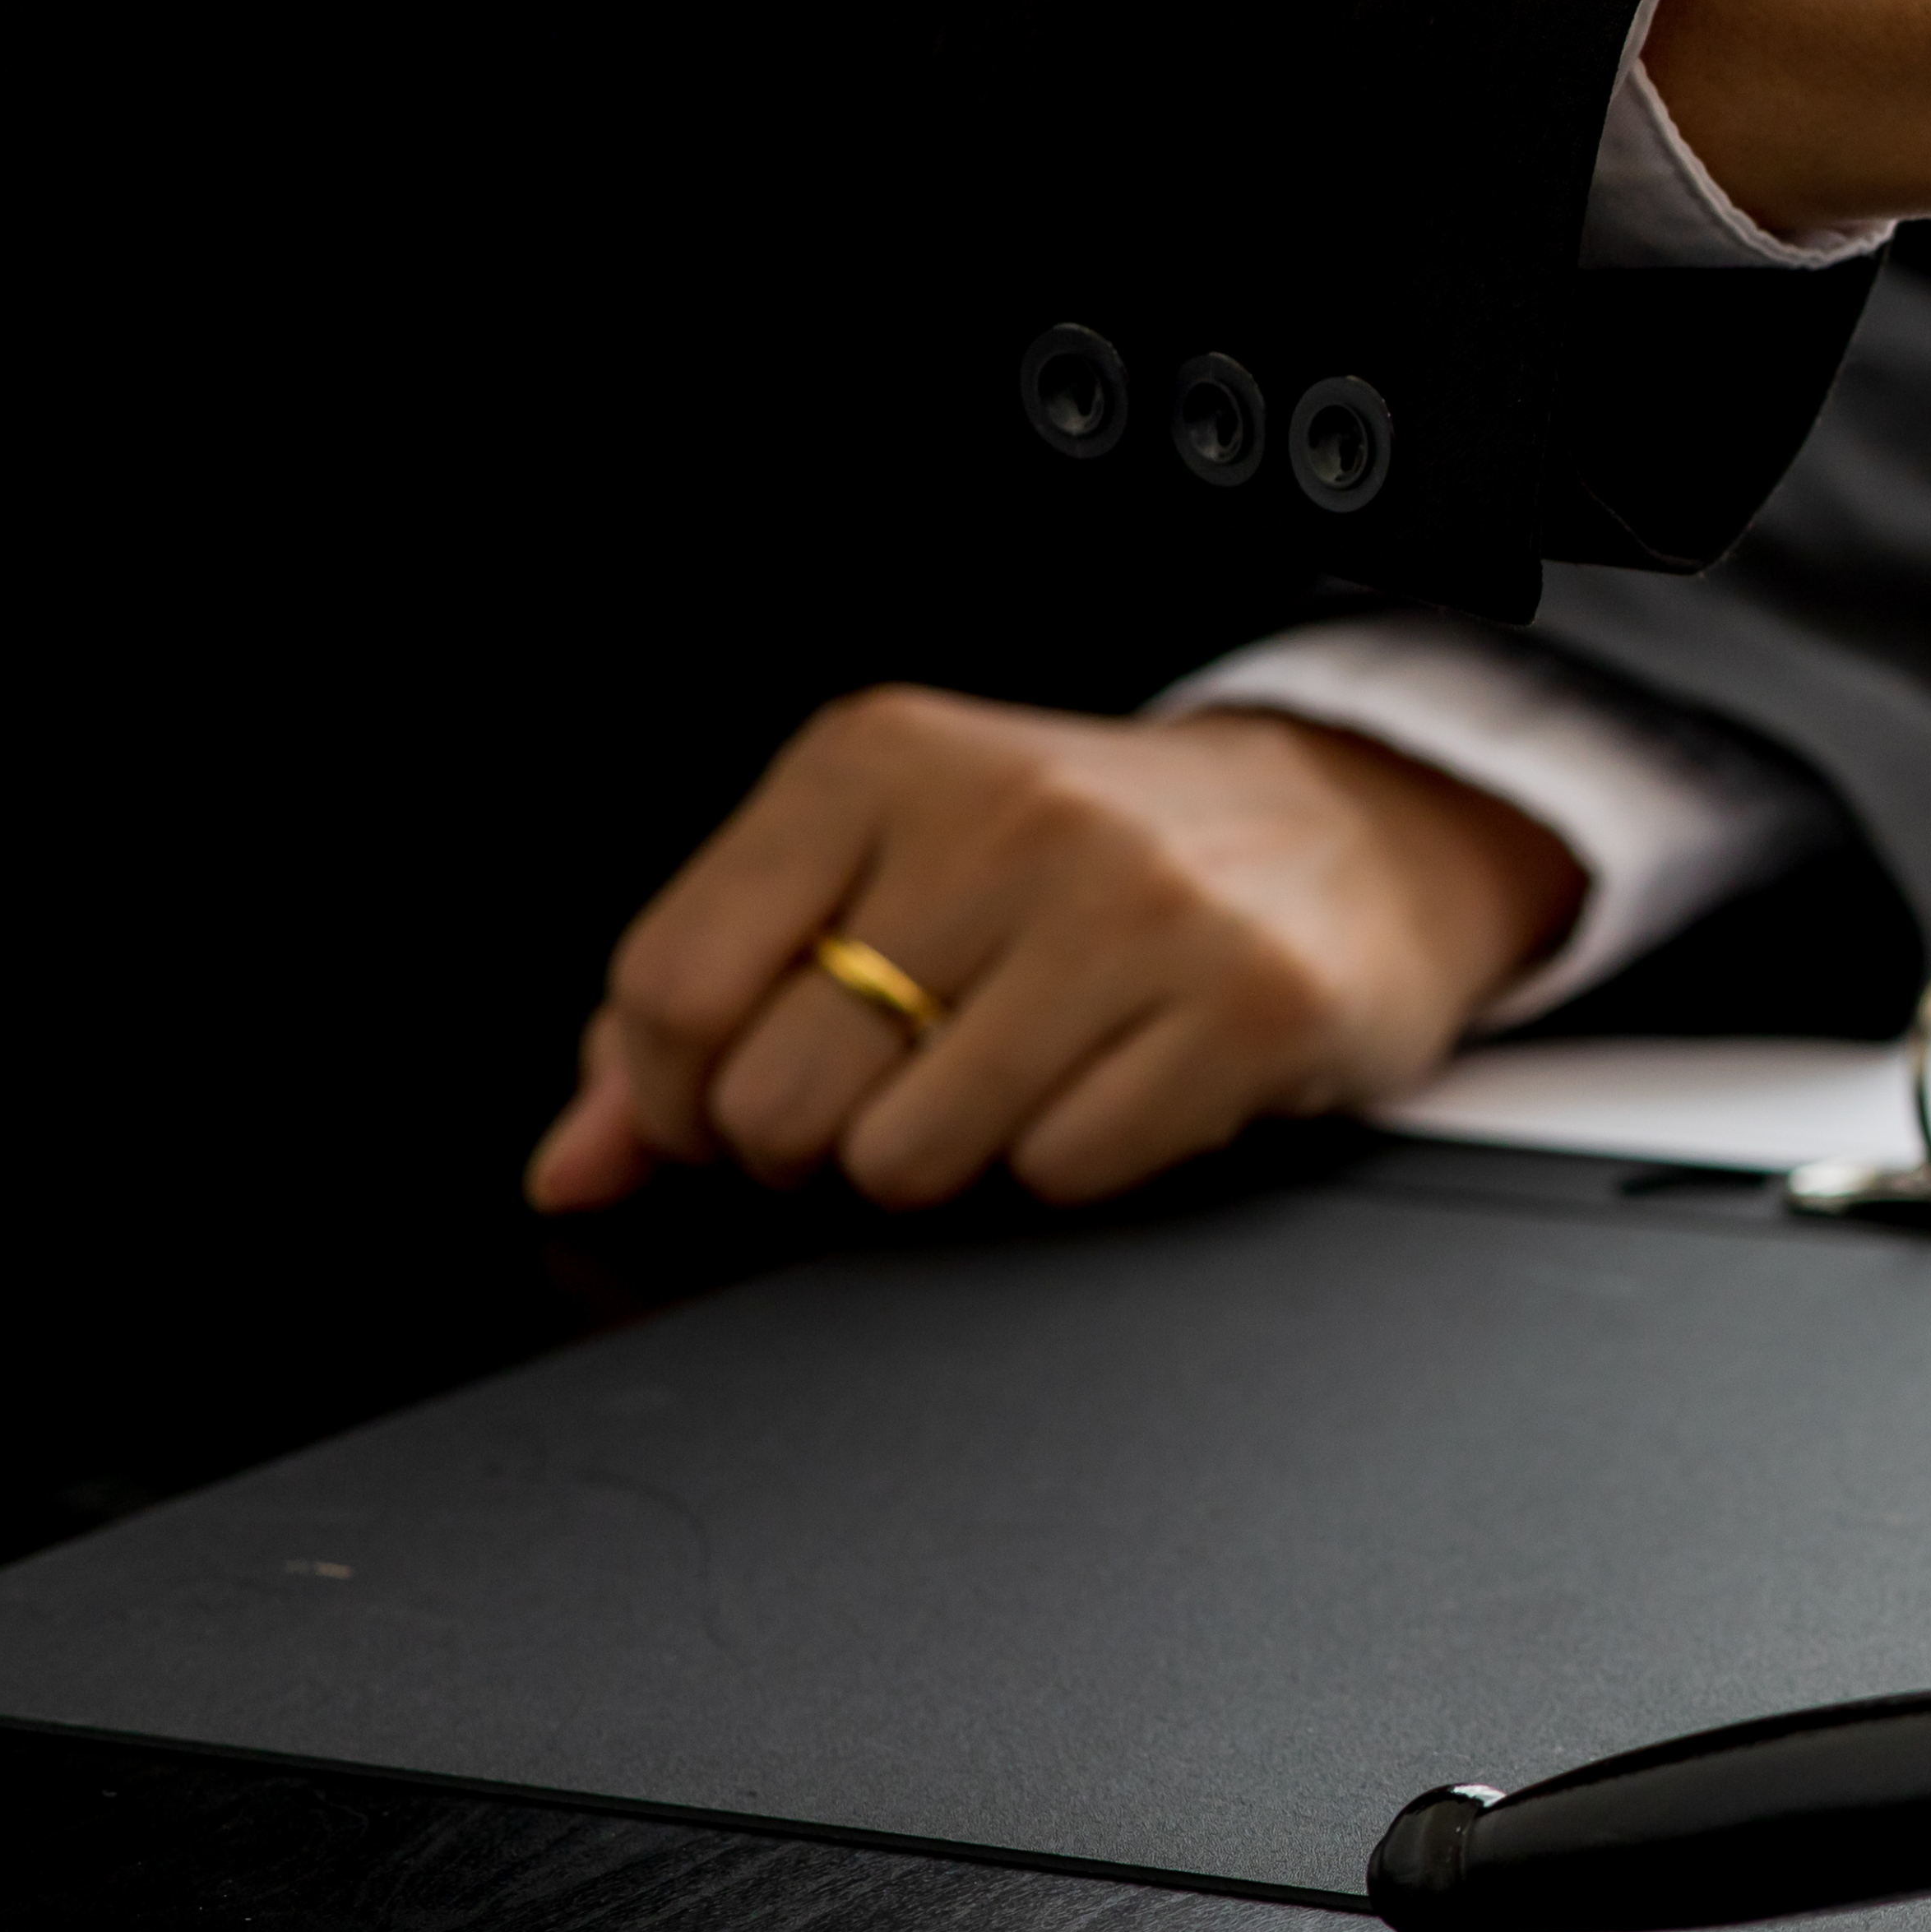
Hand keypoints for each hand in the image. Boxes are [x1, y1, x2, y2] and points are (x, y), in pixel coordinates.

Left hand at [526, 688, 1579, 1214]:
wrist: (1358, 834)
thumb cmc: (1096, 867)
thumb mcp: (886, 873)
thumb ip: (708, 1008)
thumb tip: (573, 1166)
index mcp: (880, 758)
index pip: (673, 986)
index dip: (675, 1098)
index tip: (732, 1102)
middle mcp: (1005, 814)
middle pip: (781, 1093)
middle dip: (814, 1144)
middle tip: (894, 1094)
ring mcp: (1136, 906)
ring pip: (912, 1155)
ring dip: (946, 1164)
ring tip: (1011, 1086)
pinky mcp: (1247, 1002)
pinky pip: (1067, 1173)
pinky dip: (1076, 1164)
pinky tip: (1118, 1086)